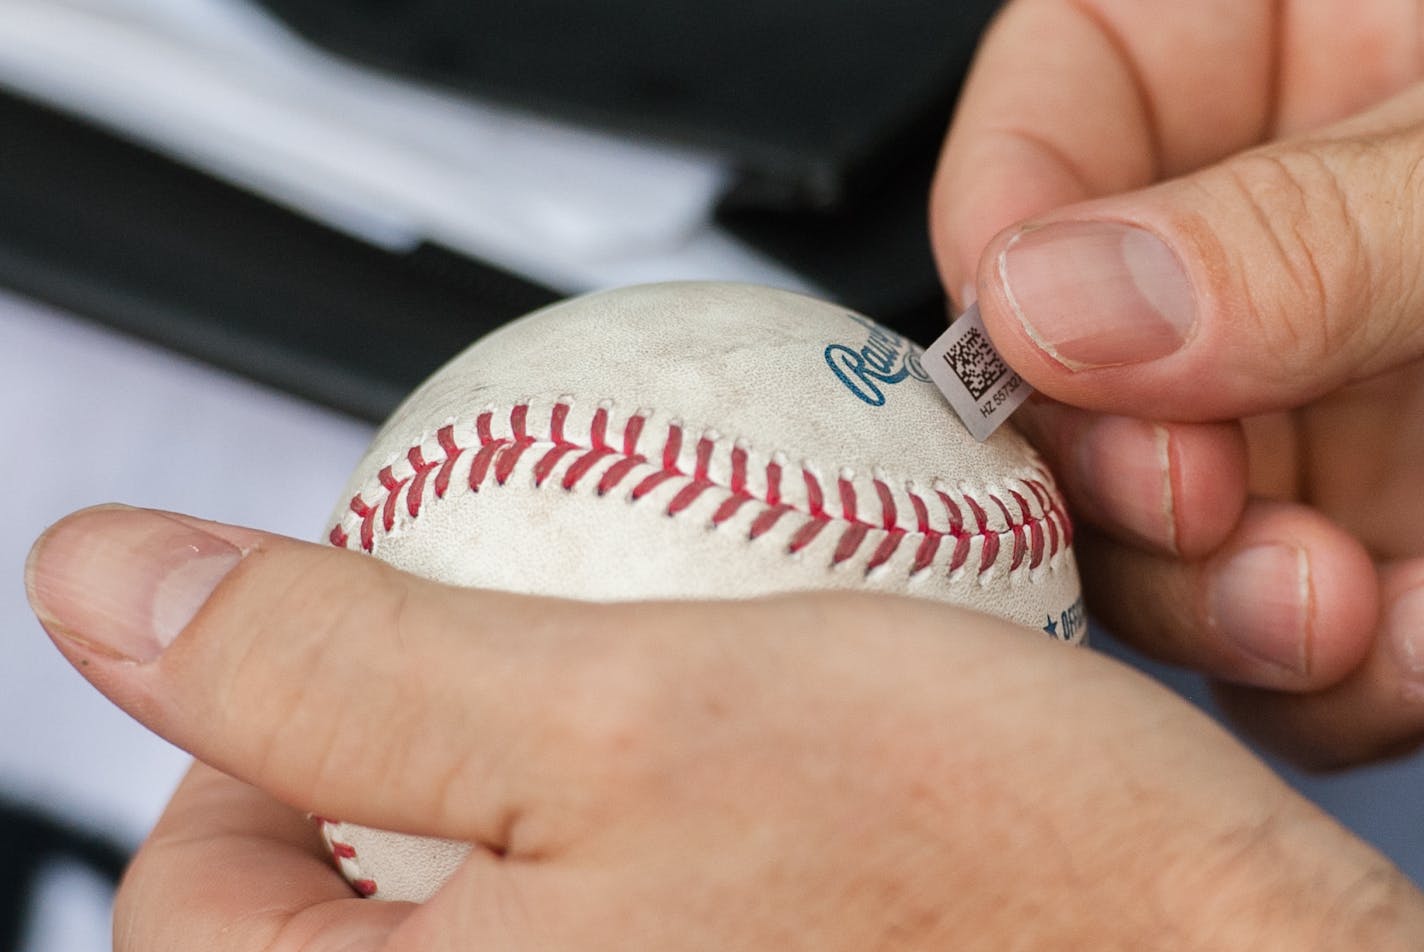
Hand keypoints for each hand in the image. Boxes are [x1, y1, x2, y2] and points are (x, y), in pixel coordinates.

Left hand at [26, 505, 1423, 948]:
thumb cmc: (989, 884)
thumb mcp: (626, 708)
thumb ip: (334, 659)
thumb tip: (105, 587)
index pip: (189, 904)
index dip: (252, 735)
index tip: (369, 642)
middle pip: (330, 936)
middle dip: (394, 772)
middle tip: (520, 668)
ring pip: (477, 937)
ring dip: (523, 804)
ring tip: (632, 713)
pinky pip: (615, 947)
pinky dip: (627, 851)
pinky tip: (717, 784)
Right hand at [932, 0, 1423, 767]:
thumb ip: (1292, 225)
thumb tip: (1055, 307)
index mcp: (1234, 57)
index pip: (1028, 152)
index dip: (1003, 267)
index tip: (1040, 360)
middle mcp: (1242, 249)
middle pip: (1064, 384)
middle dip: (1113, 479)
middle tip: (1193, 509)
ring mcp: (1302, 396)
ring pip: (1157, 540)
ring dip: (1217, 609)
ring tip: (1326, 612)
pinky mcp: (1377, 526)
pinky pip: (1289, 635)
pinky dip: (1336, 679)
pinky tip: (1412, 648)